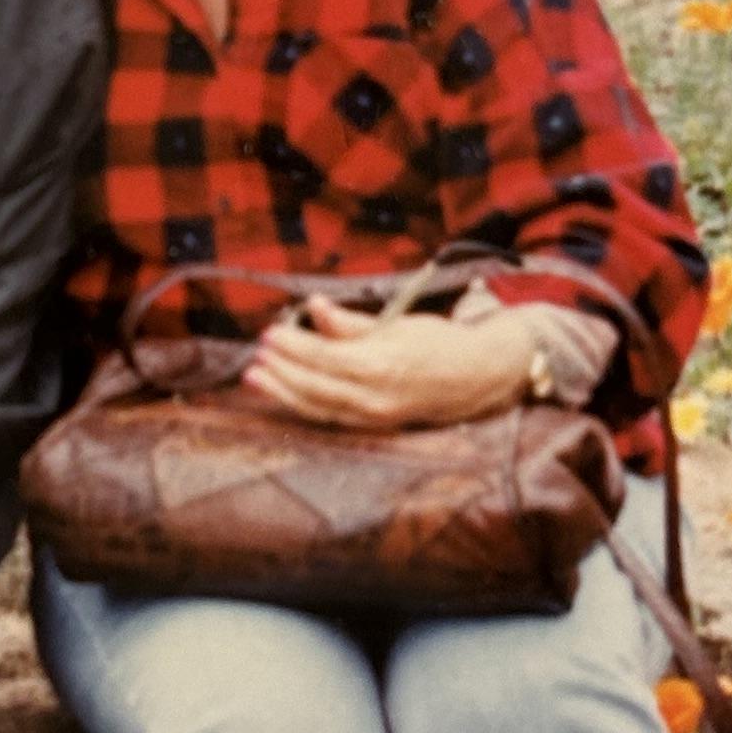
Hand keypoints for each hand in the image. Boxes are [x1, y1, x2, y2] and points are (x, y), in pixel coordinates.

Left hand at [239, 298, 599, 429]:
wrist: (475, 377)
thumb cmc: (436, 342)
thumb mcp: (396, 323)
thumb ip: (350, 322)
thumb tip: (312, 307)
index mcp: (382, 365)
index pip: (325, 357)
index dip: (293, 347)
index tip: (270, 332)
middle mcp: (376, 397)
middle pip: (316, 388)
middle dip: (281, 373)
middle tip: (255, 356)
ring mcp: (375, 416)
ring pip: (319, 409)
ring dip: (283, 393)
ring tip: (255, 378)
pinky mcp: (374, 425)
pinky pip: (331, 418)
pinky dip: (303, 406)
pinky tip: (283, 393)